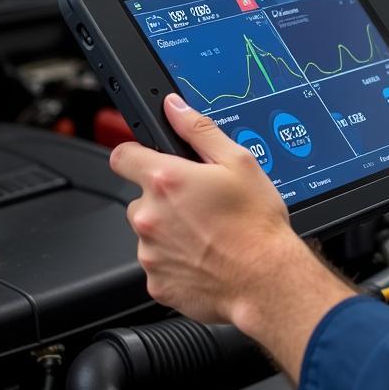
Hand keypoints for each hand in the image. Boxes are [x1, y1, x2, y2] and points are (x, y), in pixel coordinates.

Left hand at [110, 95, 351, 375]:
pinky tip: (206, 257)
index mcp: (165, 180)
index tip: (151, 161)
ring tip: (209, 233)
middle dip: (165, 198)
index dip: (136, 154)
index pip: (123, 156)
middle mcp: (149, 216)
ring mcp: (150, 252)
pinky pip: (160, 264)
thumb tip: (174, 107)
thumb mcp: (238, 161)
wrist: (265, 279)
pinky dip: (177, 260)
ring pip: (151, 232)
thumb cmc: (256, 223)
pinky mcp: (156, 283)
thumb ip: (199, 129)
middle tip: (201, 204)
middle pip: (142, 197)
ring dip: (171, 230)